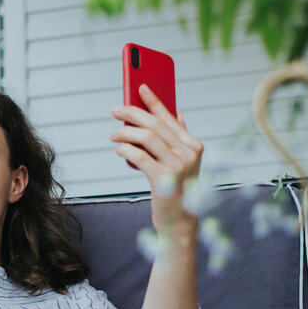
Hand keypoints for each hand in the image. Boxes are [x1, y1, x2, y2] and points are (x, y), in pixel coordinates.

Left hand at [110, 84, 202, 230]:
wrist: (179, 221)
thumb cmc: (176, 189)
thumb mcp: (182, 162)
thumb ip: (179, 138)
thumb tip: (177, 113)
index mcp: (194, 145)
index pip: (170, 116)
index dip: (153, 100)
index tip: (139, 87)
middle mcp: (188, 153)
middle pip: (155, 124)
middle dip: (132, 113)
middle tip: (115, 110)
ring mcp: (178, 166)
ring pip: (146, 137)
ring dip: (125, 133)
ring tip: (113, 135)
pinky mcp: (163, 179)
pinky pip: (139, 155)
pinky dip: (125, 149)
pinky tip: (118, 149)